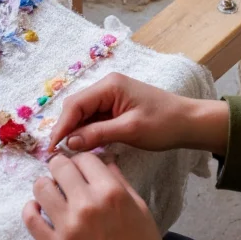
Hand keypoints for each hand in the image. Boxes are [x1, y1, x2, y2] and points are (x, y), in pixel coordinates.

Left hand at [24, 153, 177, 239]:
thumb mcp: (140, 208)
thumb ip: (120, 181)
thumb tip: (105, 161)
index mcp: (111, 192)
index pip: (85, 158)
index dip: (82, 160)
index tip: (80, 166)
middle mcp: (87, 204)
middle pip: (59, 166)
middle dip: (61, 166)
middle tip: (63, 174)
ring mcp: (69, 226)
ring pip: (41, 187)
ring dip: (46, 185)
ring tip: (52, 191)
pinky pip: (31, 219)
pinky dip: (31, 209)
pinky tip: (38, 208)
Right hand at [49, 73, 229, 155]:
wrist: (188, 122)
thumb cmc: (164, 123)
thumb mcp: (130, 130)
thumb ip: (98, 134)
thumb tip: (69, 142)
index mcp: (110, 85)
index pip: (75, 104)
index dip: (61, 126)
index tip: (52, 148)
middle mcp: (107, 86)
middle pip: (76, 107)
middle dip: (65, 128)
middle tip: (57, 154)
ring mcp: (110, 97)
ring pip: (83, 114)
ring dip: (75, 131)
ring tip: (67, 153)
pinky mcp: (115, 107)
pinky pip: (93, 119)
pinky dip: (87, 132)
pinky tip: (83, 147)